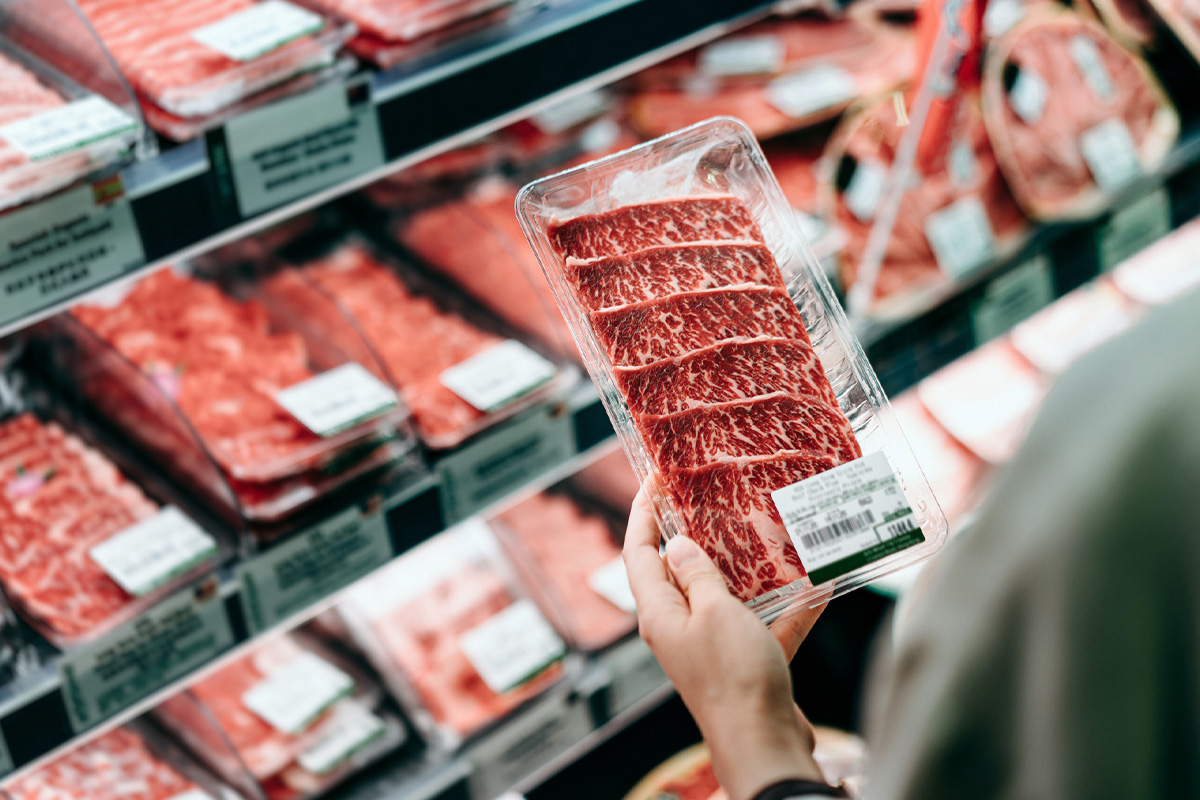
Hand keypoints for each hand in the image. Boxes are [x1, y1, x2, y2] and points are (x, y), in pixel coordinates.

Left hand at [623, 478, 826, 799]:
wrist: (764, 742)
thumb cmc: (732, 676)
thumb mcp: (713, 612)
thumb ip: (697, 575)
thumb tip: (677, 544)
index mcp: (659, 613)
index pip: (639, 552)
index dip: (642, 513)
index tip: (654, 479)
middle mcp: (679, 627)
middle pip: (679, 571)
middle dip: (697, 534)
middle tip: (714, 497)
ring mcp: (712, 646)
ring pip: (727, 595)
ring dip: (748, 569)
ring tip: (768, 531)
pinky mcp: (745, 662)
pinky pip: (764, 625)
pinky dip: (788, 609)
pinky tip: (818, 587)